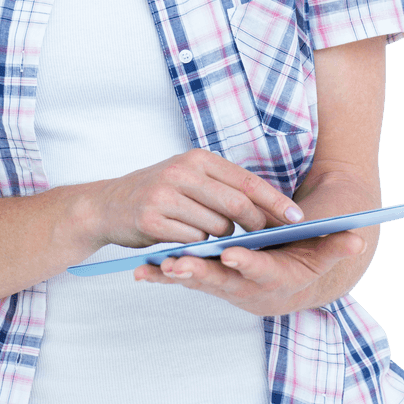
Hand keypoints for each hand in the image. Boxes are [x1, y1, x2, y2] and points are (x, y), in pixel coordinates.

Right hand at [89, 147, 304, 250]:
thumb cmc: (157, 192)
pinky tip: (186, 240)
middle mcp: (182, 171)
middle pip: (236, 204)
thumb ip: (222, 186)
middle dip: (255, 224)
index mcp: (197, 158)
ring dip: (221, 238)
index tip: (297, 217)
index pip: (246, 180)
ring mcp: (165, 194)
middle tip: (263, 236)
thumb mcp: (188, 177)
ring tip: (207, 233)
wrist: (106, 204)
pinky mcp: (152, 218)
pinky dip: (197, 246)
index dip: (274, 200)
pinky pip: (192, 241)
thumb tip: (267, 206)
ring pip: (216, 227)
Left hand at [133, 228, 366, 314]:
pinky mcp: (207, 282)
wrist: (290, 286)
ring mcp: (224, 288)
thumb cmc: (306, 261)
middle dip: (199, 273)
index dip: (247, 264)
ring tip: (153, 268)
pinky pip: (182, 280)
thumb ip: (334, 246)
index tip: (231, 253)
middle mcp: (247, 290)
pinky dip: (162, 276)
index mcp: (274, 280)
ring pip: (197, 282)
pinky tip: (140, 270)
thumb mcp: (322, 254)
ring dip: (175, 276)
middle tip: (178, 264)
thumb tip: (355, 238)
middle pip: (221, 283)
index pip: (261, 272)